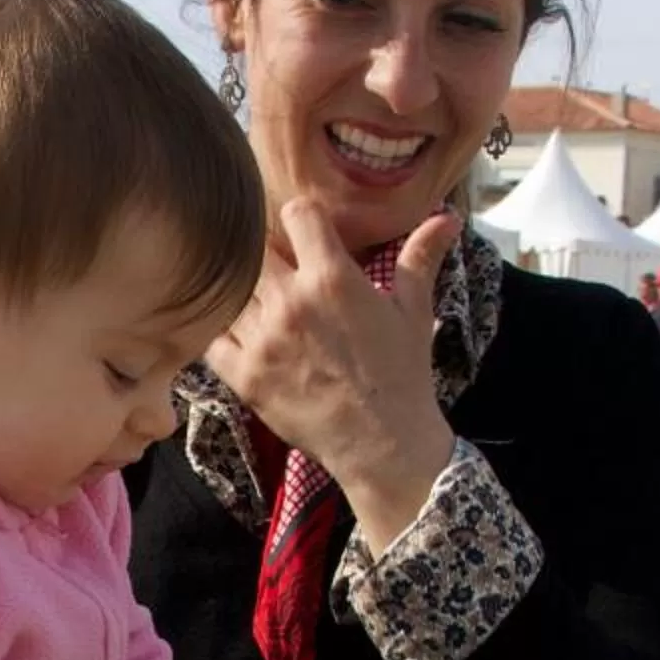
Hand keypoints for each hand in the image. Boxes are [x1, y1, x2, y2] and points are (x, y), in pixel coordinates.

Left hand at [201, 198, 461, 548]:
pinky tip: (240, 335)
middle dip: (268, 253)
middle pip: (255, 248)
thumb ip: (420, 258)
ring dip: (246, 293)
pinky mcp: (244, 376)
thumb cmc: (402, 376)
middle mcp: (291, 302)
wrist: (385, 445)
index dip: (301, 219)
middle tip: (278, 269)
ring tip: (264, 305)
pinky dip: (221, 332)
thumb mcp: (413, 312)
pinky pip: (212, 338)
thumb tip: (446, 216)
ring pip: (232, 290)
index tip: (305, 234)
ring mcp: (262, 340)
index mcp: (333, 278)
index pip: (297, 214)